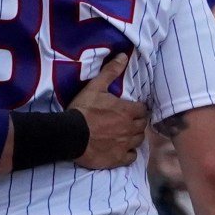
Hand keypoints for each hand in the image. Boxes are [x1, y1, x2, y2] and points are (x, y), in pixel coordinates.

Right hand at [68, 53, 147, 169]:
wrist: (71, 135)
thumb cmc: (83, 110)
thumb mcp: (95, 87)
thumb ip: (110, 72)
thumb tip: (123, 56)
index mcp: (128, 111)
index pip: (143, 109)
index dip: (138, 109)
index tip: (132, 109)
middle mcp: (131, 128)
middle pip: (143, 125)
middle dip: (137, 122)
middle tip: (128, 121)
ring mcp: (125, 145)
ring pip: (139, 140)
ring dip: (134, 136)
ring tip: (126, 135)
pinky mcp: (118, 158)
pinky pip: (132, 157)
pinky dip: (129, 153)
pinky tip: (122, 149)